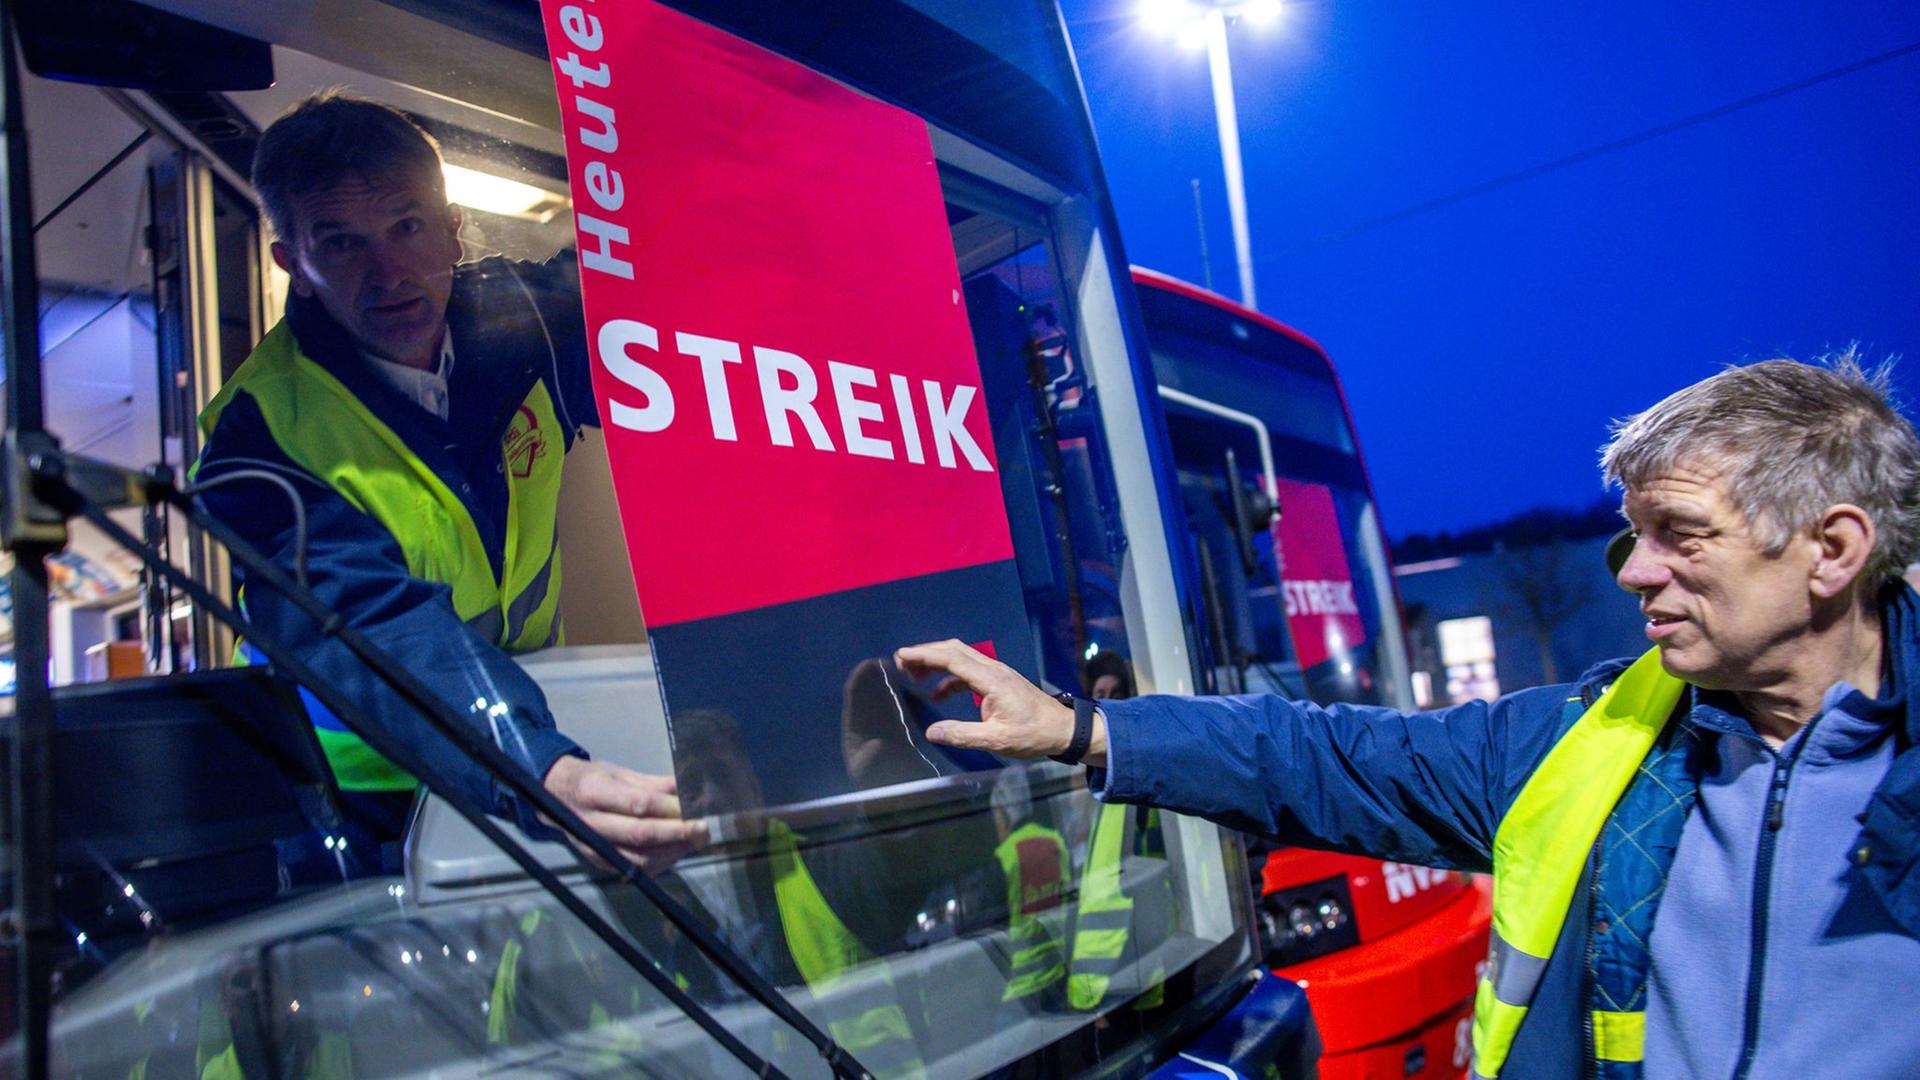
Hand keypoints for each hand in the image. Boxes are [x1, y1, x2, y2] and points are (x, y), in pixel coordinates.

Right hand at [542, 756, 705, 872]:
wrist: (556, 796)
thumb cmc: (591, 781)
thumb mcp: (620, 772)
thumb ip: (654, 784)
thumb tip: (688, 789)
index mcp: (595, 792)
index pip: (638, 804)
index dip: (670, 809)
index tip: (696, 808)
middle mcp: (591, 823)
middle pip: (640, 834)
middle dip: (677, 833)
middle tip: (703, 829)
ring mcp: (593, 846)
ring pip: (638, 858)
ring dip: (672, 852)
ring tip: (695, 841)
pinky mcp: (598, 862)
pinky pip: (633, 869)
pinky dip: (659, 864)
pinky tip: (676, 853)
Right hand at [892, 639, 1105, 765]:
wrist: (1063, 729)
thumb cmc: (1032, 734)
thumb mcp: (996, 739)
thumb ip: (963, 735)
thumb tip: (931, 732)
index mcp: (990, 679)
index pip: (951, 658)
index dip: (925, 655)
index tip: (902, 656)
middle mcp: (992, 669)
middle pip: (954, 650)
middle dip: (926, 652)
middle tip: (901, 662)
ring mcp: (997, 673)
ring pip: (961, 657)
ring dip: (936, 662)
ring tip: (913, 676)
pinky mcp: (999, 681)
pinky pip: (968, 670)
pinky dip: (949, 676)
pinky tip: (938, 695)